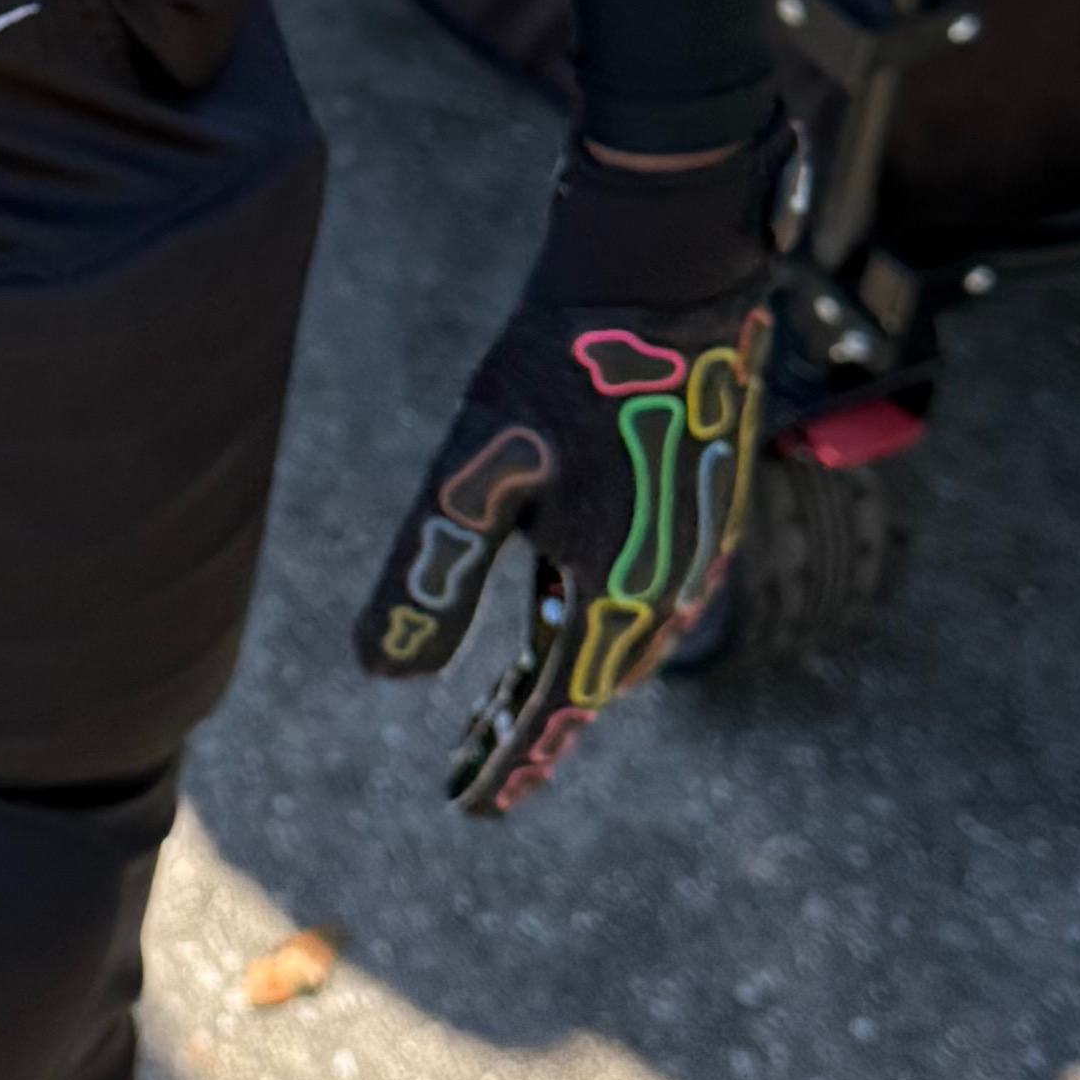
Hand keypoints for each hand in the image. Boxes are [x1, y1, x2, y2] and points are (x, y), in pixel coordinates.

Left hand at [354, 125, 791, 814]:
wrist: (670, 270)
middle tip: (472, 773)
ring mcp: (696, 547)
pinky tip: (556, 615)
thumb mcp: (477, 466)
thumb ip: (431, 574)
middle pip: (591, 685)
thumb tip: (379, 675)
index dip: (510, 760)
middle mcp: (672, 584)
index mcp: (620, 586)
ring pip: (620, 644)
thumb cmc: (564, 358)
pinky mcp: (699, 508)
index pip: (555, 704)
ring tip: (504, 713)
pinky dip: (593, 629)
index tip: (467, 808)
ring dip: (563, 681)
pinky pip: (643, 599)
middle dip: (531, 731)